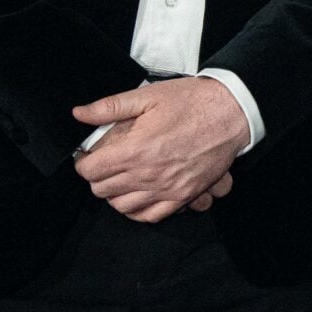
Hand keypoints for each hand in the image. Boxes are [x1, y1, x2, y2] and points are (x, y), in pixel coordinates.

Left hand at [73, 78, 248, 222]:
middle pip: (102, 190)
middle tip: (105, 164)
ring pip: (122, 206)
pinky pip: (151, 216)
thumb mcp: (148, 96)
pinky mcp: (184, 195)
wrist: (231, 112)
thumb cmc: (193, 102)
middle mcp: (148, 174)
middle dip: (98, 177)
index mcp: (135, 149)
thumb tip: (80, 114)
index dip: (84, 162)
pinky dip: (139, 210)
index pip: (90, 170)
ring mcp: (167, 188)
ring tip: (121, 180)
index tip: (89, 156)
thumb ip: (109, 107)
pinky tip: (138, 197)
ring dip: (116, 194)